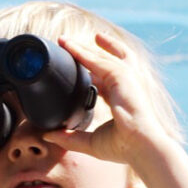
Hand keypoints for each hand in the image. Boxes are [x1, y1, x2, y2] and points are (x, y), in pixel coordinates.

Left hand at [53, 31, 169, 168]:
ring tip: (65, 41)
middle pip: (105, 61)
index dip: (90, 69)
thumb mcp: (91, 142)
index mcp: (121, 98)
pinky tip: (69, 47)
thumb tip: (47, 136)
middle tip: (67, 44)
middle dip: (86, 51)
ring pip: (100, 57)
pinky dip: (82, 52)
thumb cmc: (123, 147)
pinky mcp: (121, 75)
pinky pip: (97, 60)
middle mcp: (124, 85)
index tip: (76, 64)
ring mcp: (125, 78)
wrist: (140, 146)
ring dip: (81, 48)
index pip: (105, 78)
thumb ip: (69, 138)